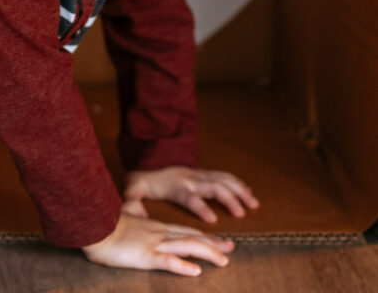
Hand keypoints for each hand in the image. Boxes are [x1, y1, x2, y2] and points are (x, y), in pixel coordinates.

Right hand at [82, 213, 234, 273]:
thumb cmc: (108, 225)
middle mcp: (160, 234)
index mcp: (157, 227)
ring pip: (187, 246)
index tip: (222, 240)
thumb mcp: (128, 220)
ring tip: (223, 261)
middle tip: (232, 248)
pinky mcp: (144, 255)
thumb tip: (140, 214)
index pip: (187, 232)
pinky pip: (167, 261)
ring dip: (207, 253)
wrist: (94, 225)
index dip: (206, 236)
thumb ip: (138, 218)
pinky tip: (195, 271)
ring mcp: (154, 244)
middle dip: (214, 243)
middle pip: (193, 237)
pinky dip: (182, 266)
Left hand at [123, 166, 259, 223]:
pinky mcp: (205, 173)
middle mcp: (190, 178)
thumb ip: (131, 197)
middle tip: (242, 213)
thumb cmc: (145, 182)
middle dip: (228, 199)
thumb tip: (127, 204)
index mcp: (175, 185)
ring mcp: (199, 174)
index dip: (200, 207)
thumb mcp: (134, 188)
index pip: (189, 196)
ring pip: (223, 179)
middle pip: (213, 186)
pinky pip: (225, 176)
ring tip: (253, 203)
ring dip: (239, 190)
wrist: (150, 161)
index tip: (213, 219)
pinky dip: (238, 184)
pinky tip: (249, 193)